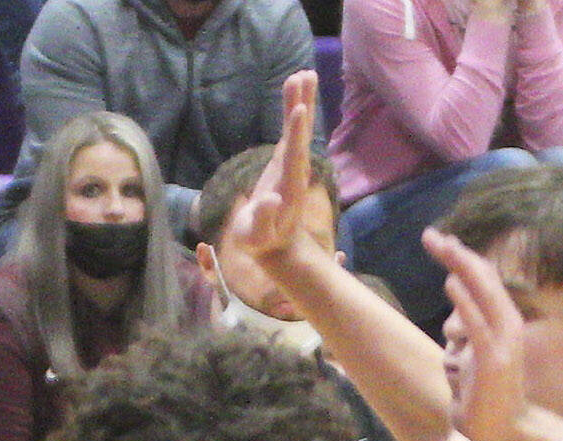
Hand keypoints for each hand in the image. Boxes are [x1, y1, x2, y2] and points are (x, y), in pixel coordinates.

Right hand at [239, 70, 320, 266]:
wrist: (276, 245)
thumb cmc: (261, 243)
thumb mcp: (257, 236)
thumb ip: (264, 219)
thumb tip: (272, 200)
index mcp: (289, 187)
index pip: (293, 157)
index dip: (296, 134)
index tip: (299, 110)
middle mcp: (295, 172)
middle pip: (300, 136)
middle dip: (302, 107)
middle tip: (305, 77)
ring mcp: (292, 164)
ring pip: (299, 129)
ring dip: (301, 101)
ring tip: (304, 73)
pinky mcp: (285, 160)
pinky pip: (291, 131)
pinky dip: (293, 109)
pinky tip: (294, 89)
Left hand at [421, 228, 533, 440]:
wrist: (506, 432)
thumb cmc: (485, 400)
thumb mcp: (471, 362)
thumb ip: (464, 340)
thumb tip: (451, 323)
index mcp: (502, 322)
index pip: (482, 280)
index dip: (460, 258)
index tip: (439, 242)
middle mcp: (507, 324)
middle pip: (481, 277)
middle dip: (455, 253)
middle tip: (431, 235)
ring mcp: (501, 341)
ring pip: (481, 292)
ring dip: (459, 266)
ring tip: (441, 245)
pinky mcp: (491, 360)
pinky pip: (477, 324)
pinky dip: (465, 301)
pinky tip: (451, 281)